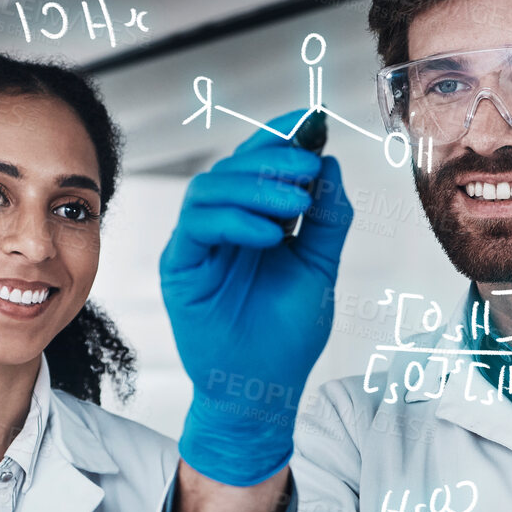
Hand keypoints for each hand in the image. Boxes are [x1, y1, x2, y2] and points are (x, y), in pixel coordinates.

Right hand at [160, 109, 353, 485]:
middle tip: (307, 169)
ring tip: (294, 206)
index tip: (312, 122)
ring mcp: (198, 245)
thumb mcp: (319, 268)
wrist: (265, 389)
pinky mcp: (181, 267)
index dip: (280, 136)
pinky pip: (197, 227)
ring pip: (209, 189)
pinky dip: (234, 221)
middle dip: (272, 159)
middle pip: (232, 167)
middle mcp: (222, 226)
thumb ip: (326, 219)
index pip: (259, 163)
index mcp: (255, 219)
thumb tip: (330, 163)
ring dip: (255, 187)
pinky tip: (270, 235)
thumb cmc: (287, 336)